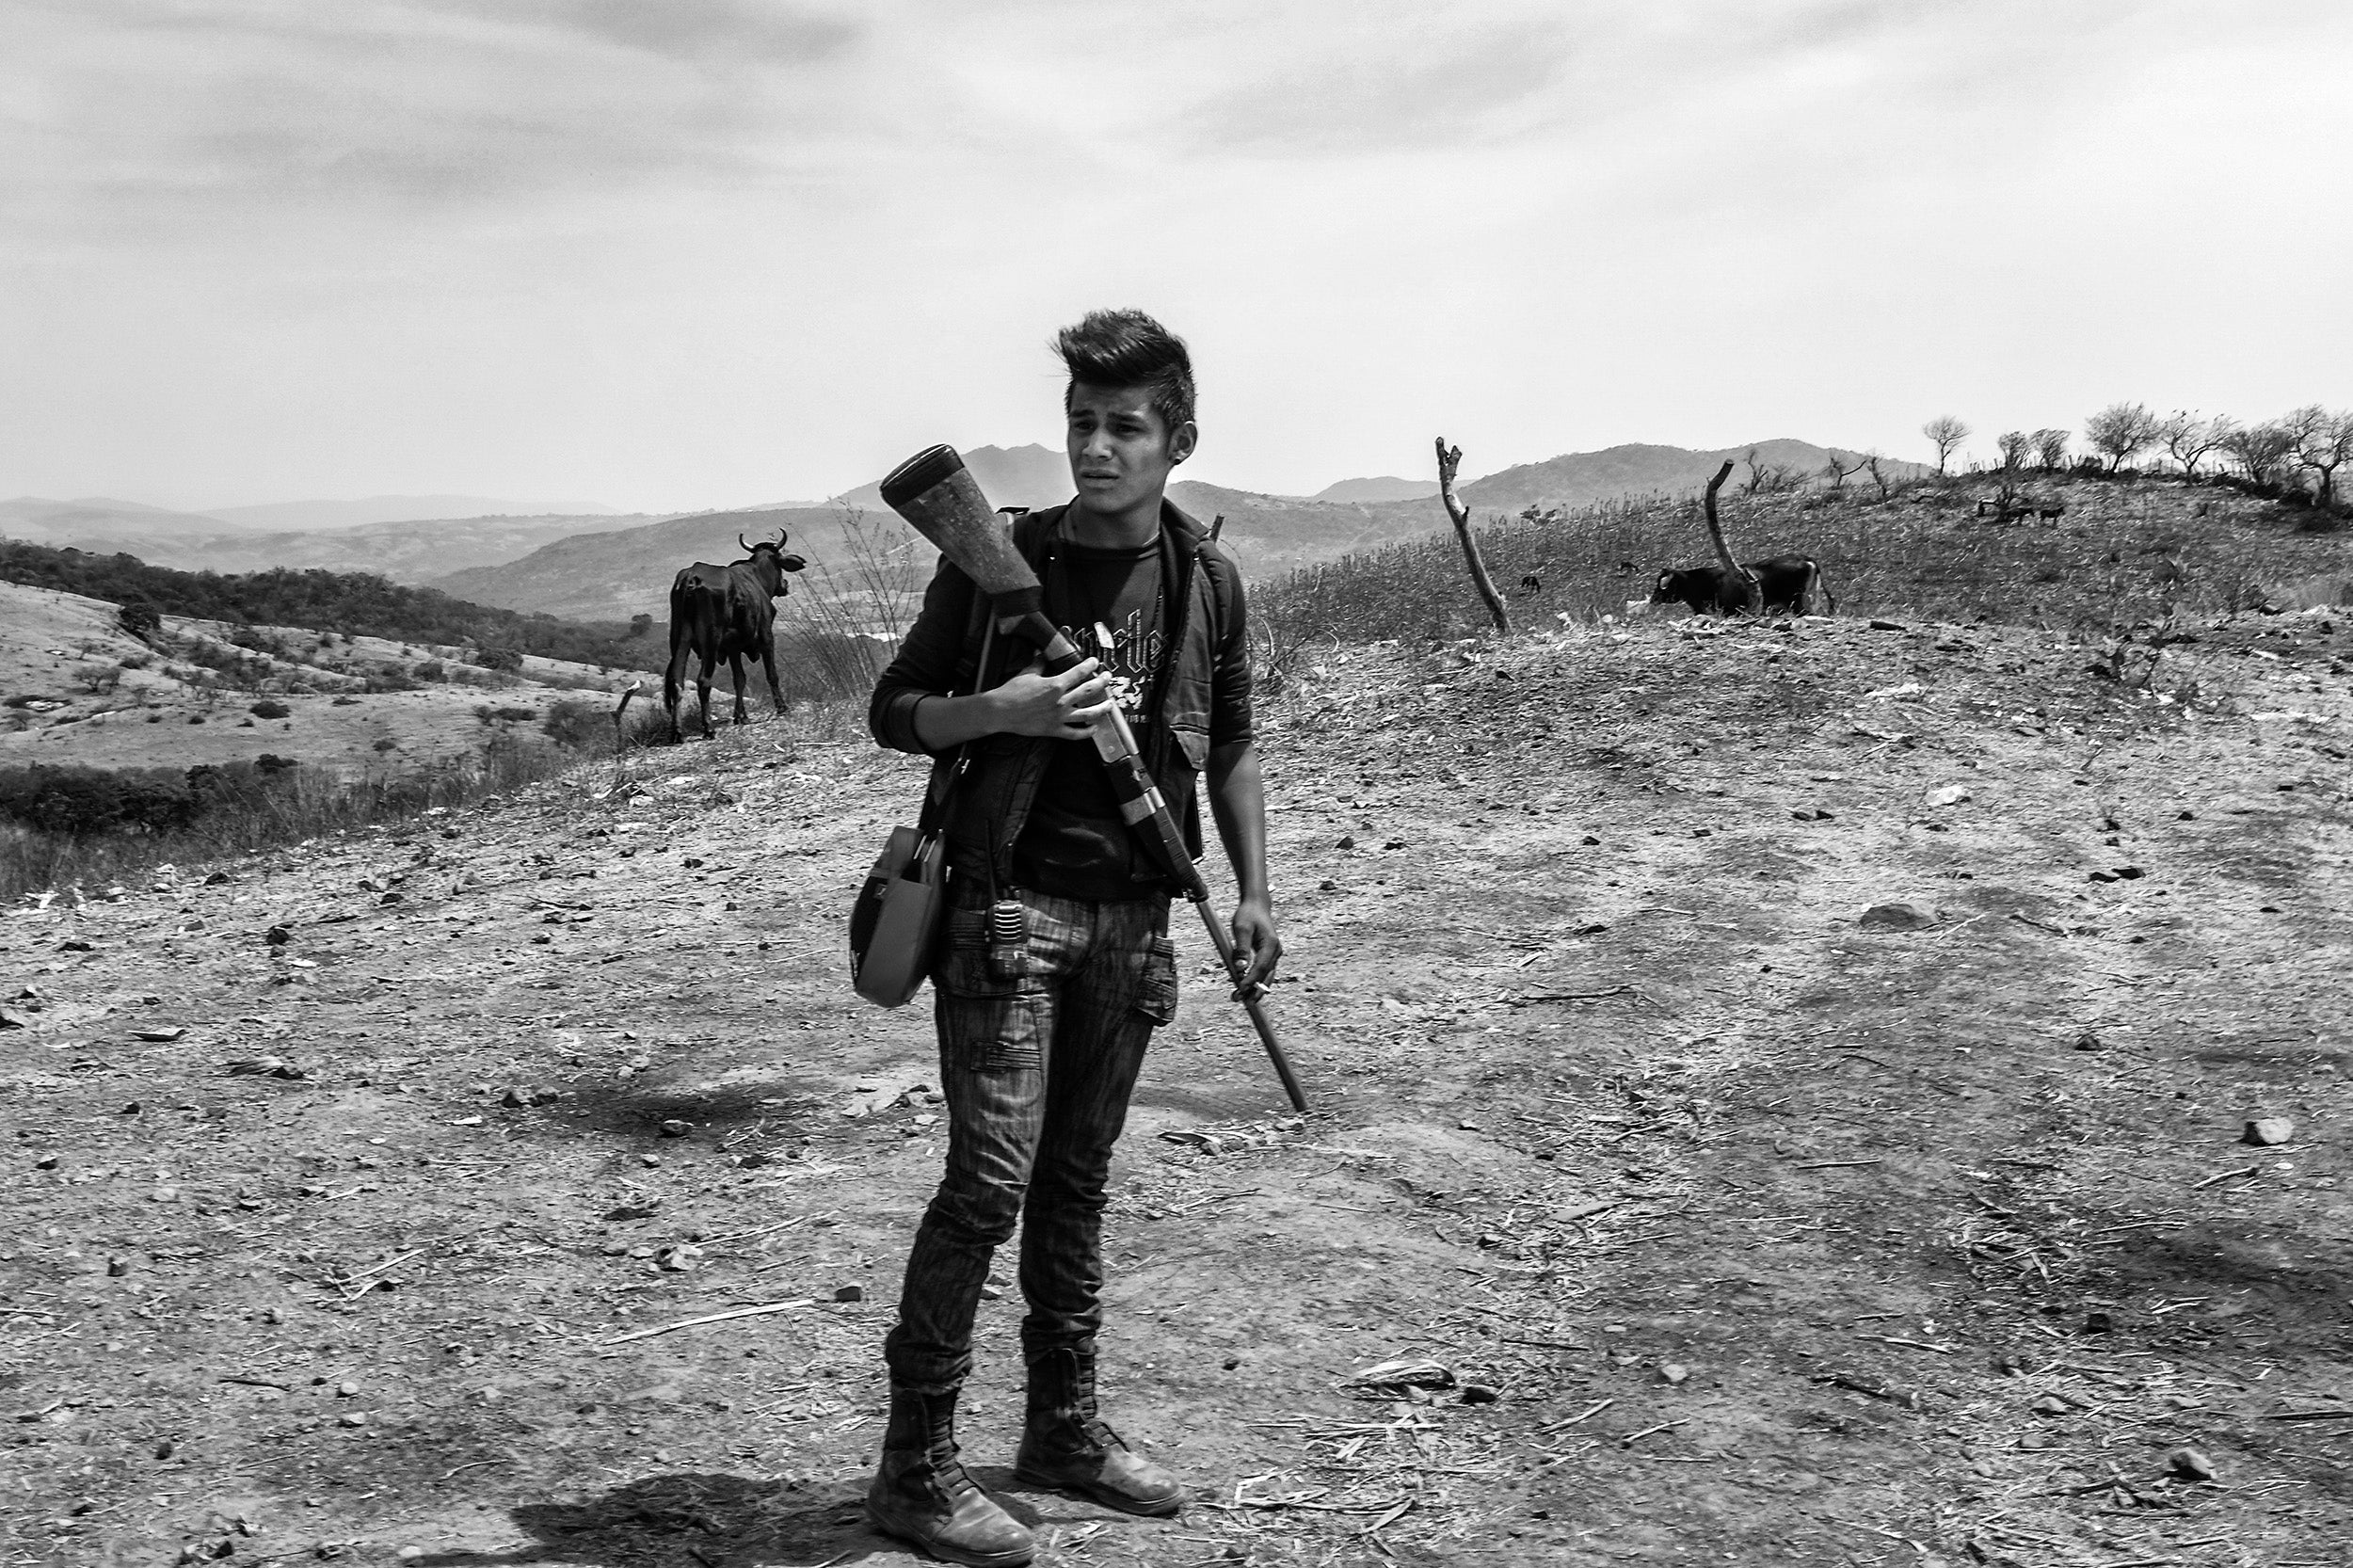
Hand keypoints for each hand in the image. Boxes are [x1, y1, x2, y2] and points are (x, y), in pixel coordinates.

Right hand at [990, 657, 1115, 737]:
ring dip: (1102, 708)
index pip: (1079, 672)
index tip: (1094, 662)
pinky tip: (1094, 728)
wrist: (1000, 711)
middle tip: (1107, 678)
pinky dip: (1086, 732)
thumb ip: (1040, 661)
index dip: (1090, 665)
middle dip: (1102, 682)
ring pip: (1088, 713)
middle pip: (1089, 691)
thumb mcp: (1028, 672)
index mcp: (1055, 685)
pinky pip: (1075, 734)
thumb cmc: (1012, 691)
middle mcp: (1061, 701)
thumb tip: (1044, 650)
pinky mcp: (1054, 730)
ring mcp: (1059, 717)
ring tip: (1110, 704)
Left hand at [1227, 895, 1281, 994]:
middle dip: (1255, 991)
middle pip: (1267, 976)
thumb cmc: (1247, 915)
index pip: (1261, 967)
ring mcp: (1274, 954)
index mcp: (1271, 944)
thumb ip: (1241, 949)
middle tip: (1243, 1002)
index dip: (1251, 980)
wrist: (1256, 906)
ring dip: (1255, 989)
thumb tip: (1240, 968)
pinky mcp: (1269, 956)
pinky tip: (1246, 989)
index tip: (1240, 989)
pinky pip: (1263, 972)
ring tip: (1242, 999)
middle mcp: (1276, 951)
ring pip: (1266, 976)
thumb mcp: (1241, 929)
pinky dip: (1256, 981)